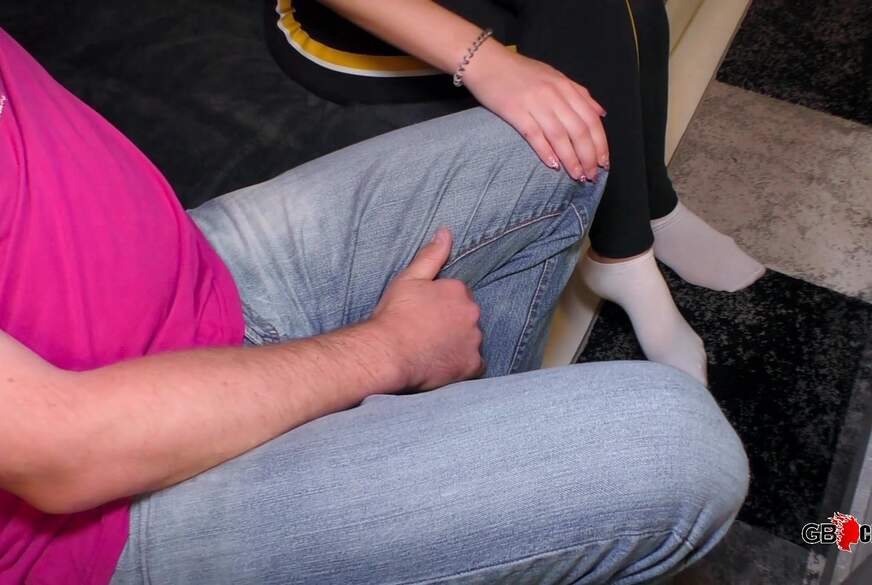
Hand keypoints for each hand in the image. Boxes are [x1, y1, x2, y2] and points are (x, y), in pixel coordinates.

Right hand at [369, 227, 483, 389]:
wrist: (387, 352)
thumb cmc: (395, 314)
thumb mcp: (409, 278)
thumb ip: (431, 255)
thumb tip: (446, 232)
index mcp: (459, 291)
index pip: (458, 296)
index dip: (441, 306)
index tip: (425, 315)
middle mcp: (472, 313)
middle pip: (467, 318)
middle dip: (453, 324)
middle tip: (427, 333)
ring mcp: (474, 341)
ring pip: (472, 340)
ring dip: (459, 344)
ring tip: (432, 350)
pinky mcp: (471, 366)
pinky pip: (474, 365)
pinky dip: (462, 365)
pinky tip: (442, 363)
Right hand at [463, 41, 608, 181]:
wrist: (487, 62)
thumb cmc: (520, 71)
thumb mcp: (554, 76)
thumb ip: (579, 94)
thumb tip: (601, 113)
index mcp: (565, 86)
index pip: (591, 119)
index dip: (600, 143)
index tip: (603, 163)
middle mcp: (554, 94)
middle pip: (579, 130)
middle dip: (588, 156)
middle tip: (591, 175)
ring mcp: (535, 103)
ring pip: (560, 136)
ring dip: (571, 159)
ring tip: (577, 175)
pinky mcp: (515, 111)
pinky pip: (535, 135)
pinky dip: (546, 151)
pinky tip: (553, 165)